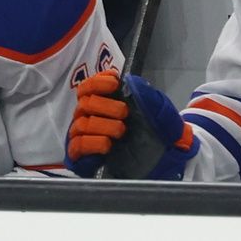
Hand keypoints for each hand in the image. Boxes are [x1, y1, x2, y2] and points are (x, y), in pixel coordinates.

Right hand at [66, 71, 196, 179]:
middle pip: (85, 103)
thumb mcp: (157, 109)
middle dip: (106, 106)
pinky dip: (93, 143)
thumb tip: (130, 80)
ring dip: (103, 125)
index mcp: (104, 102)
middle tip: (124, 113)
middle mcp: (90, 117)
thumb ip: (145, 93)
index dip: (97, 82)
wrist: (162, 160)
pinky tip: (107, 144)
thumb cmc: (157, 131)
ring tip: (121, 130)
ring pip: (82, 124)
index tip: (114, 84)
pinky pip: (78, 145)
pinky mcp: (81, 156)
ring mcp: (84, 136)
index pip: (88, 87)